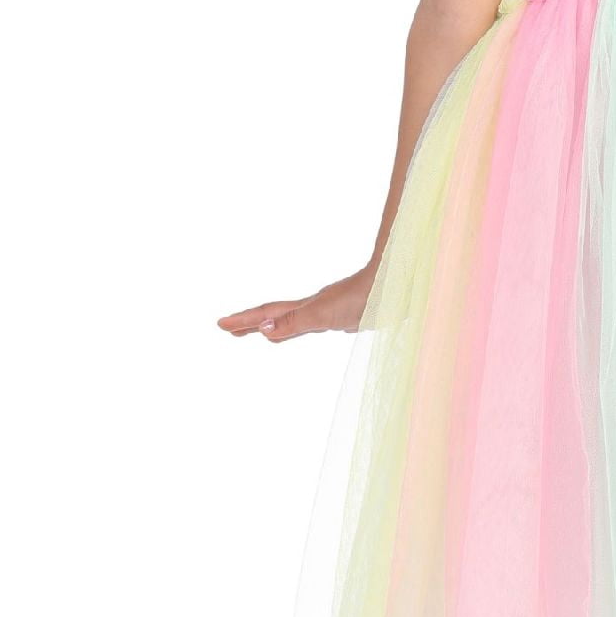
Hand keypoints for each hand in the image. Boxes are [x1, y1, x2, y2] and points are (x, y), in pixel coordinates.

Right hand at [218, 265, 375, 341]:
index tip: (221, 325)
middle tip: (230, 329)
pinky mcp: (346, 314)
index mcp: (306, 307)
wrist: (395, 285)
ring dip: (275, 325)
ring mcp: (329, 310)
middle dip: (252, 323)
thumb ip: (295, 322)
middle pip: (276, 315)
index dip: (245, 321)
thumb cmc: (362, 299)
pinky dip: (300, 327)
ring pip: (294, 318)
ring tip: (262, 331)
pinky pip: (312, 322)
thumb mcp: (324, 314)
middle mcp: (314, 307)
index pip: (268, 314)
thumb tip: (263, 331)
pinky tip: (307, 327)